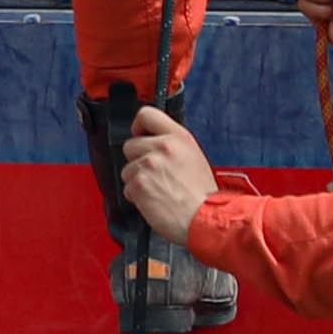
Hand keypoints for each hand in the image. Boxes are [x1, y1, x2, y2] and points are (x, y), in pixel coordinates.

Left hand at [115, 107, 214, 242]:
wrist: (205, 218)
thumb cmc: (203, 195)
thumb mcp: (193, 157)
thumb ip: (172, 145)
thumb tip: (152, 142)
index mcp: (178, 137)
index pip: (146, 114)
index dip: (139, 127)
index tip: (140, 136)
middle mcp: (163, 146)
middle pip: (130, 145)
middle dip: (138, 161)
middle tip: (156, 175)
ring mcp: (149, 164)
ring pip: (127, 169)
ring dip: (138, 181)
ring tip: (159, 190)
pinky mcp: (139, 183)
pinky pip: (127, 188)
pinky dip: (137, 197)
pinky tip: (155, 201)